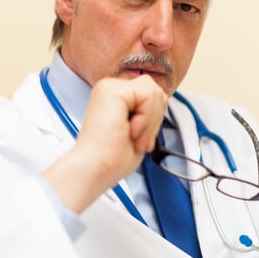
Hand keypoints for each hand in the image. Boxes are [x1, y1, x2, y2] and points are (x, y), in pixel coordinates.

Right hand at [43, 75, 167, 212]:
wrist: (96, 169)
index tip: (141, 141)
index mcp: (116, 97)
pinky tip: (130, 130)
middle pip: (156, 90)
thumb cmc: (112, 158)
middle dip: (155, 119)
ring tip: (133, 137)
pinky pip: (149, 96)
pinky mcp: (112, 90)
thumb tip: (162, 99)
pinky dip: (146, 119)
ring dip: (150, 122)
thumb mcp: (140, 129)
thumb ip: (149, 109)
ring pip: (154, 92)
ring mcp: (110, 87)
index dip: (155, 119)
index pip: (153, 95)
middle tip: (139, 140)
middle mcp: (111, 88)